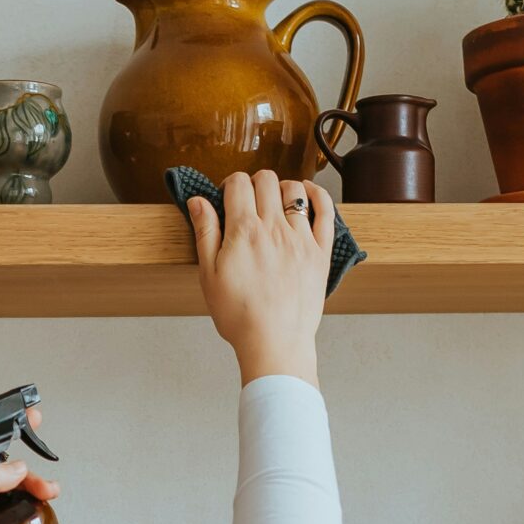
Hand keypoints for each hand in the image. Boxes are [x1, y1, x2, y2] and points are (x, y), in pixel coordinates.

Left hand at [0, 413, 58, 523]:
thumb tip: (12, 467)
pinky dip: (24, 514)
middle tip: (45, 483)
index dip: (5, 431)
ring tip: (48, 496)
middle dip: (26, 472)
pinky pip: (6, 519)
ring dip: (30, 492)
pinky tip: (35, 517)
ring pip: (5, 494)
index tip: (30, 421)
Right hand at [190, 171, 332, 387]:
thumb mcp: (209, 275)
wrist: (274, 343)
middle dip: (253, 183)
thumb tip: (197, 200)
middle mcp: (274, 228)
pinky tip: (308, 194)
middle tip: (249, 200)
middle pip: (266, 180)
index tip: (228, 196)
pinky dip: (318, 195)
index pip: (238, 183)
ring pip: (294, 190)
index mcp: (244, 231)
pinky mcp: (321, 252)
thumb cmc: (239, 316)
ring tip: (275, 201)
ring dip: (281, 187)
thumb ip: (205, 233)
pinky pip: (326, 211)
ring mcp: (301, 238)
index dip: (229, 184)